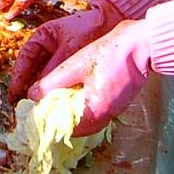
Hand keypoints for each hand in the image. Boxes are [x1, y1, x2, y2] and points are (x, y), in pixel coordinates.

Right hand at [8, 0, 122, 103]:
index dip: (18, 76)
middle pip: (32, 71)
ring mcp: (57, 59)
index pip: (24, 58)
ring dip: (41, 91)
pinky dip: (55, 90)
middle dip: (28, 88)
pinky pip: (58, 80)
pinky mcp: (69, 68)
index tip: (14, 93)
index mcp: (41, 38)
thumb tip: (39, 90)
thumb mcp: (68, 48)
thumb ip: (54, 68)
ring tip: (36, 107)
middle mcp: (46, 50)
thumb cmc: (87, 29)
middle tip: (23, 106)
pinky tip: (53, 102)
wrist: (110, 24)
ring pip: (44, 78)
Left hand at [30, 15, 148, 135]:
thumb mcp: (76, 64)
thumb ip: (53, 81)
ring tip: (55, 100)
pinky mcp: (117, 104)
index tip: (37, 114)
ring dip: (71, 114)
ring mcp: (114, 112)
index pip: (66, 128)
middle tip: (44, 107)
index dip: (49, 123)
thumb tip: (32, 95)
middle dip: (59, 119)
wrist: (140, 45)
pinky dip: (83, 108)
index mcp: (96, 112)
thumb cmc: (110, 52)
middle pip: (77, 128)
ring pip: (86, 121)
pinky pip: (96, 113)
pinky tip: (74, 95)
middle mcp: (106, 118)